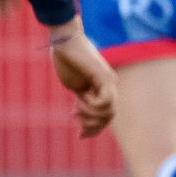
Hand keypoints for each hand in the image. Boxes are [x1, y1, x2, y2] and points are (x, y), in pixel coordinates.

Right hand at [48, 23, 116, 137]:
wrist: (65, 42)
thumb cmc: (67, 61)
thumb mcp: (75, 86)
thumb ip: (82, 100)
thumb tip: (83, 116)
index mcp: (102, 90)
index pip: (106, 116)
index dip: (94, 130)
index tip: (80, 135)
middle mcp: (110, 87)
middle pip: (109, 117)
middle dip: (91, 125)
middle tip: (74, 116)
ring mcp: (109, 82)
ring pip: (108, 112)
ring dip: (89, 114)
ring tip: (77, 106)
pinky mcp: (104, 77)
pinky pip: (105, 101)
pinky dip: (92, 105)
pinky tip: (82, 97)